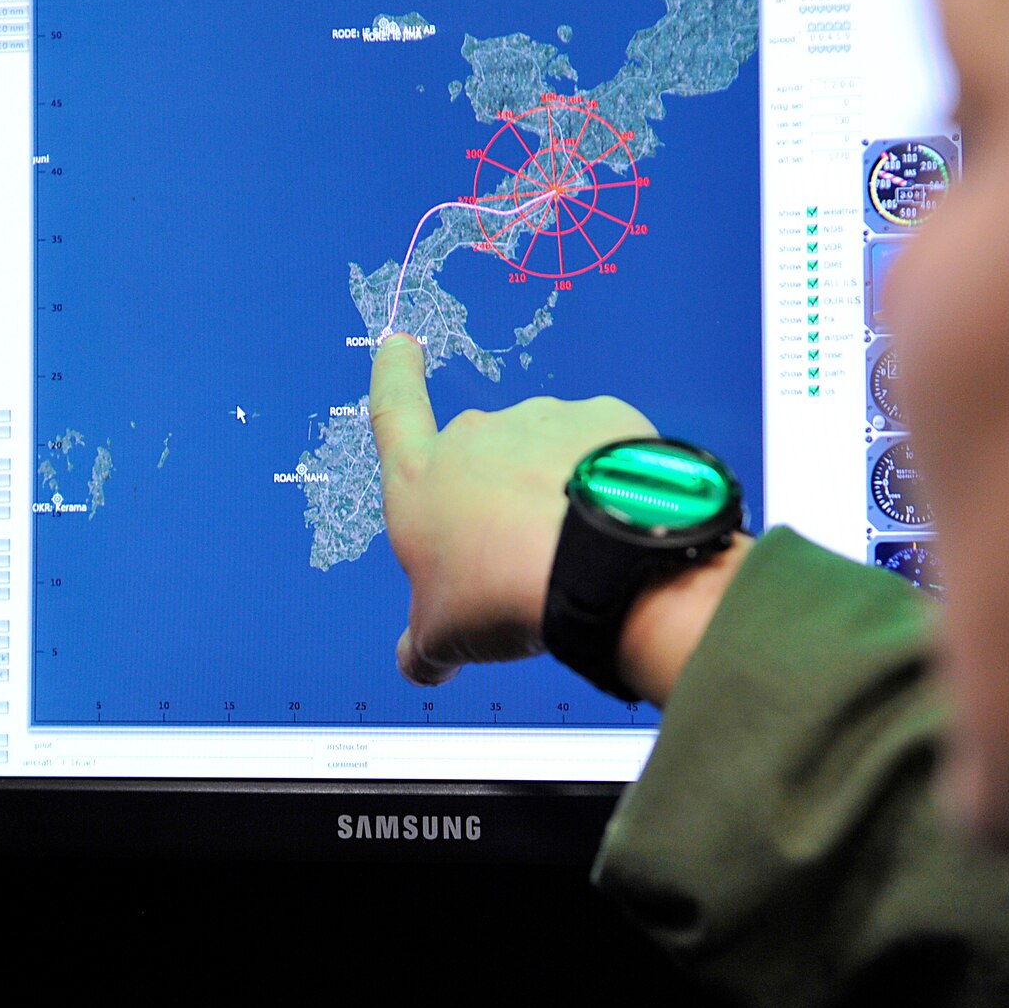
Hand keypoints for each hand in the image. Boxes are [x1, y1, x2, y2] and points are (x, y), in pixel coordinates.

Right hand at [368, 334, 655, 685]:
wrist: (595, 563)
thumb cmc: (503, 593)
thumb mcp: (443, 636)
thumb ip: (423, 644)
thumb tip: (418, 663)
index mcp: (420, 480)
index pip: (393, 411)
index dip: (393, 376)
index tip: (400, 344)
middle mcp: (475, 436)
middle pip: (484, 455)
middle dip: (502, 494)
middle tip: (524, 552)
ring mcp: (541, 420)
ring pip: (547, 452)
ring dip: (557, 487)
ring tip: (575, 546)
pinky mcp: (603, 416)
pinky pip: (601, 445)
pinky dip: (606, 475)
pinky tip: (614, 516)